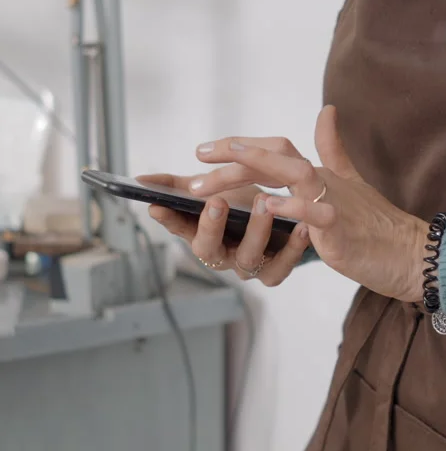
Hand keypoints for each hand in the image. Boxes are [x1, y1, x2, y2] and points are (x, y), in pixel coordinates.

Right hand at [140, 173, 310, 284]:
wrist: (281, 217)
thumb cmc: (239, 204)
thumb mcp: (209, 190)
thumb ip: (176, 186)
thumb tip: (140, 180)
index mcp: (201, 234)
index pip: (179, 229)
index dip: (170, 219)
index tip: (159, 205)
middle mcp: (222, 253)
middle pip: (209, 249)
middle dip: (210, 226)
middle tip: (216, 201)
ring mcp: (248, 265)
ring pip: (248, 257)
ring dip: (255, 230)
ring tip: (264, 201)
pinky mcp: (275, 270)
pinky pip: (282, 267)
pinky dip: (292, 248)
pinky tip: (300, 226)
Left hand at [189, 106, 427, 302]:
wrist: (408, 253)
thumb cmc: (374, 223)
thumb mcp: (347, 182)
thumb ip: (332, 148)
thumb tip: (328, 111)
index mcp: (317, 172)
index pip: (273, 149)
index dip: (238, 147)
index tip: (203, 152)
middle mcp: (322, 180)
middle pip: (275, 156)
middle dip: (233, 157)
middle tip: (196, 164)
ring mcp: (332, 202)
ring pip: (293, 174)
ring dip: (255, 168)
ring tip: (221, 168)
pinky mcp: (340, 229)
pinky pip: (316, 214)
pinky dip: (293, 207)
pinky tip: (267, 206)